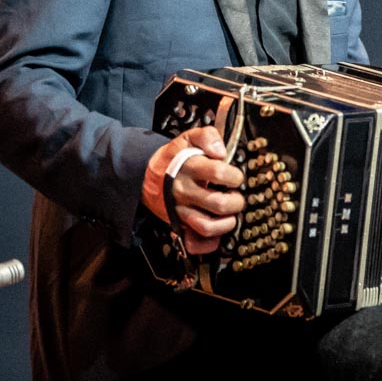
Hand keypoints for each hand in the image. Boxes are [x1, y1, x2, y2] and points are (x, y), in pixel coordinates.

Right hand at [142, 126, 244, 254]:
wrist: (145, 176)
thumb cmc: (175, 158)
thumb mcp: (188, 138)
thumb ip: (207, 136)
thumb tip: (221, 152)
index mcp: (189, 168)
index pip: (218, 173)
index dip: (234, 176)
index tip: (236, 177)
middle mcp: (184, 191)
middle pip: (218, 203)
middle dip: (236, 201)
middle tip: (236, 197)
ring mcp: (181, 210)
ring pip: (207, 226)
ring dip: (227, 223)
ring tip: (231, 215)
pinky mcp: (178, 224)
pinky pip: (193, 241)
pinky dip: (208, 243)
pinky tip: (217, 234)